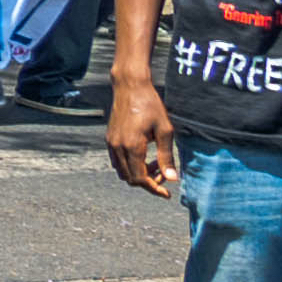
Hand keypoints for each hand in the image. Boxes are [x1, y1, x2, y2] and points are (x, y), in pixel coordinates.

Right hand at [106, 81, 177, 197]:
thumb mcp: (165, 130)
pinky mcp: (109, 139)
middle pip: (131, 178)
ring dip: (138, 174)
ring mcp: (111, 143)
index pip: (140, 178)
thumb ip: (166, 156)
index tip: (167, 194)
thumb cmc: (150, 105)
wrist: (130, 87)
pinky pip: (117, 161)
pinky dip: (130, 166)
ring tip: (155, 165)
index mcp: (132, 146)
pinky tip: (143, 157)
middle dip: (149, 182)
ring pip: (122, 172)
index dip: (154, 189)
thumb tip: (172, 179)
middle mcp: (118, 147)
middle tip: (164, 174)